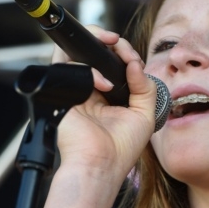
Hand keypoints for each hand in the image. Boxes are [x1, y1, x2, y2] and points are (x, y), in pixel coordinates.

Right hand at [52, 26, 157, 186]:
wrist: (100, 165)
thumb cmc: (121, 149)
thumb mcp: (144, 115)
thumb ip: (145, 87)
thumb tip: (134, 63)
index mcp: (109, 97)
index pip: (113, 64)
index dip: (124, 54)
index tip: (134, 58)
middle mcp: (91, 92)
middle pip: (93, 54)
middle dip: (108, 42)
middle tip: (118, 43)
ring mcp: (76, 91)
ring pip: (77, 53)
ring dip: (98, 45)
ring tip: (114, 51)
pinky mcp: (63, 92)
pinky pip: (67, 65)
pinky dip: (88, 67)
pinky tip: (104, 85)